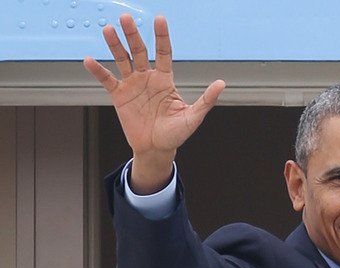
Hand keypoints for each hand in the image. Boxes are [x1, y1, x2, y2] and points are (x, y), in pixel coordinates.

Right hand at [83, 14, 224, 193]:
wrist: (156, 149)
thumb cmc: (176, 134)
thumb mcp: (193, 117)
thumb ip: (206, 100)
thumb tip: (221, 84)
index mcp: (165, 80)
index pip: (163, 53)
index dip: (161, 37)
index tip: (159, 19)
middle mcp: (148, 78)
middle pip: (139, 51)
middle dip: (133, 35)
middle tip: (126, 18)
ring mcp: (132, 85)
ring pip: (123, 60)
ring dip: (115, 46)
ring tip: (109, 30)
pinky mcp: (119, 96)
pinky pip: (107, 80)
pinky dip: (98, 71)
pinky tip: (89, 60)